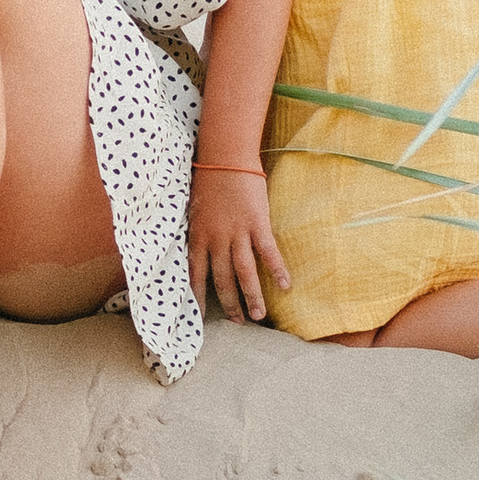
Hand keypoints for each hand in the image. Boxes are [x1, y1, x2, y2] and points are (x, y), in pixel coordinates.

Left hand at [189, 161, 292, 324]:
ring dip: (253, 297)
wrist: (225, 157)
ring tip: (260, 316)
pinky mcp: (257, 224)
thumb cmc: (207, 180)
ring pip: (245, 273)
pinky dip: (277, 271)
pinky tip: (285, 286)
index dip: (197, 298)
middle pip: (223, 280)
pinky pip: (268, 253)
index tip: (200, 318)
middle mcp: (216, 239)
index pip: (195, 275)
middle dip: (231, 304)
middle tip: (238, 322)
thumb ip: (196, 232)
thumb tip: (193, 252)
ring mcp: (238, 233)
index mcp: (198, 237)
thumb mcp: (193, 209)